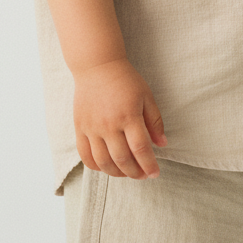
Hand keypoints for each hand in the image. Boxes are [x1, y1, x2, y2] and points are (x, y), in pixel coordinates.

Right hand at [73, 58, 167, 178]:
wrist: (97, 66)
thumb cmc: (125, 79)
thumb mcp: (146, 96)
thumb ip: (155, 121)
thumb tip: (162, 144)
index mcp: (129, 115)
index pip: (141, 149)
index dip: (149, 165)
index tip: (155, 173)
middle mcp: (109, 124)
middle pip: (122, 159)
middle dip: (135, 173)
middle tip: (143, 175)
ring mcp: (92, 128)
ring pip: (103, 162)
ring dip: (117, 173)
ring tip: (127, 173)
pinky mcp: (80, 128)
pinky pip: (85, 155)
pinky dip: (96, 167)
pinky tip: (106, 167)